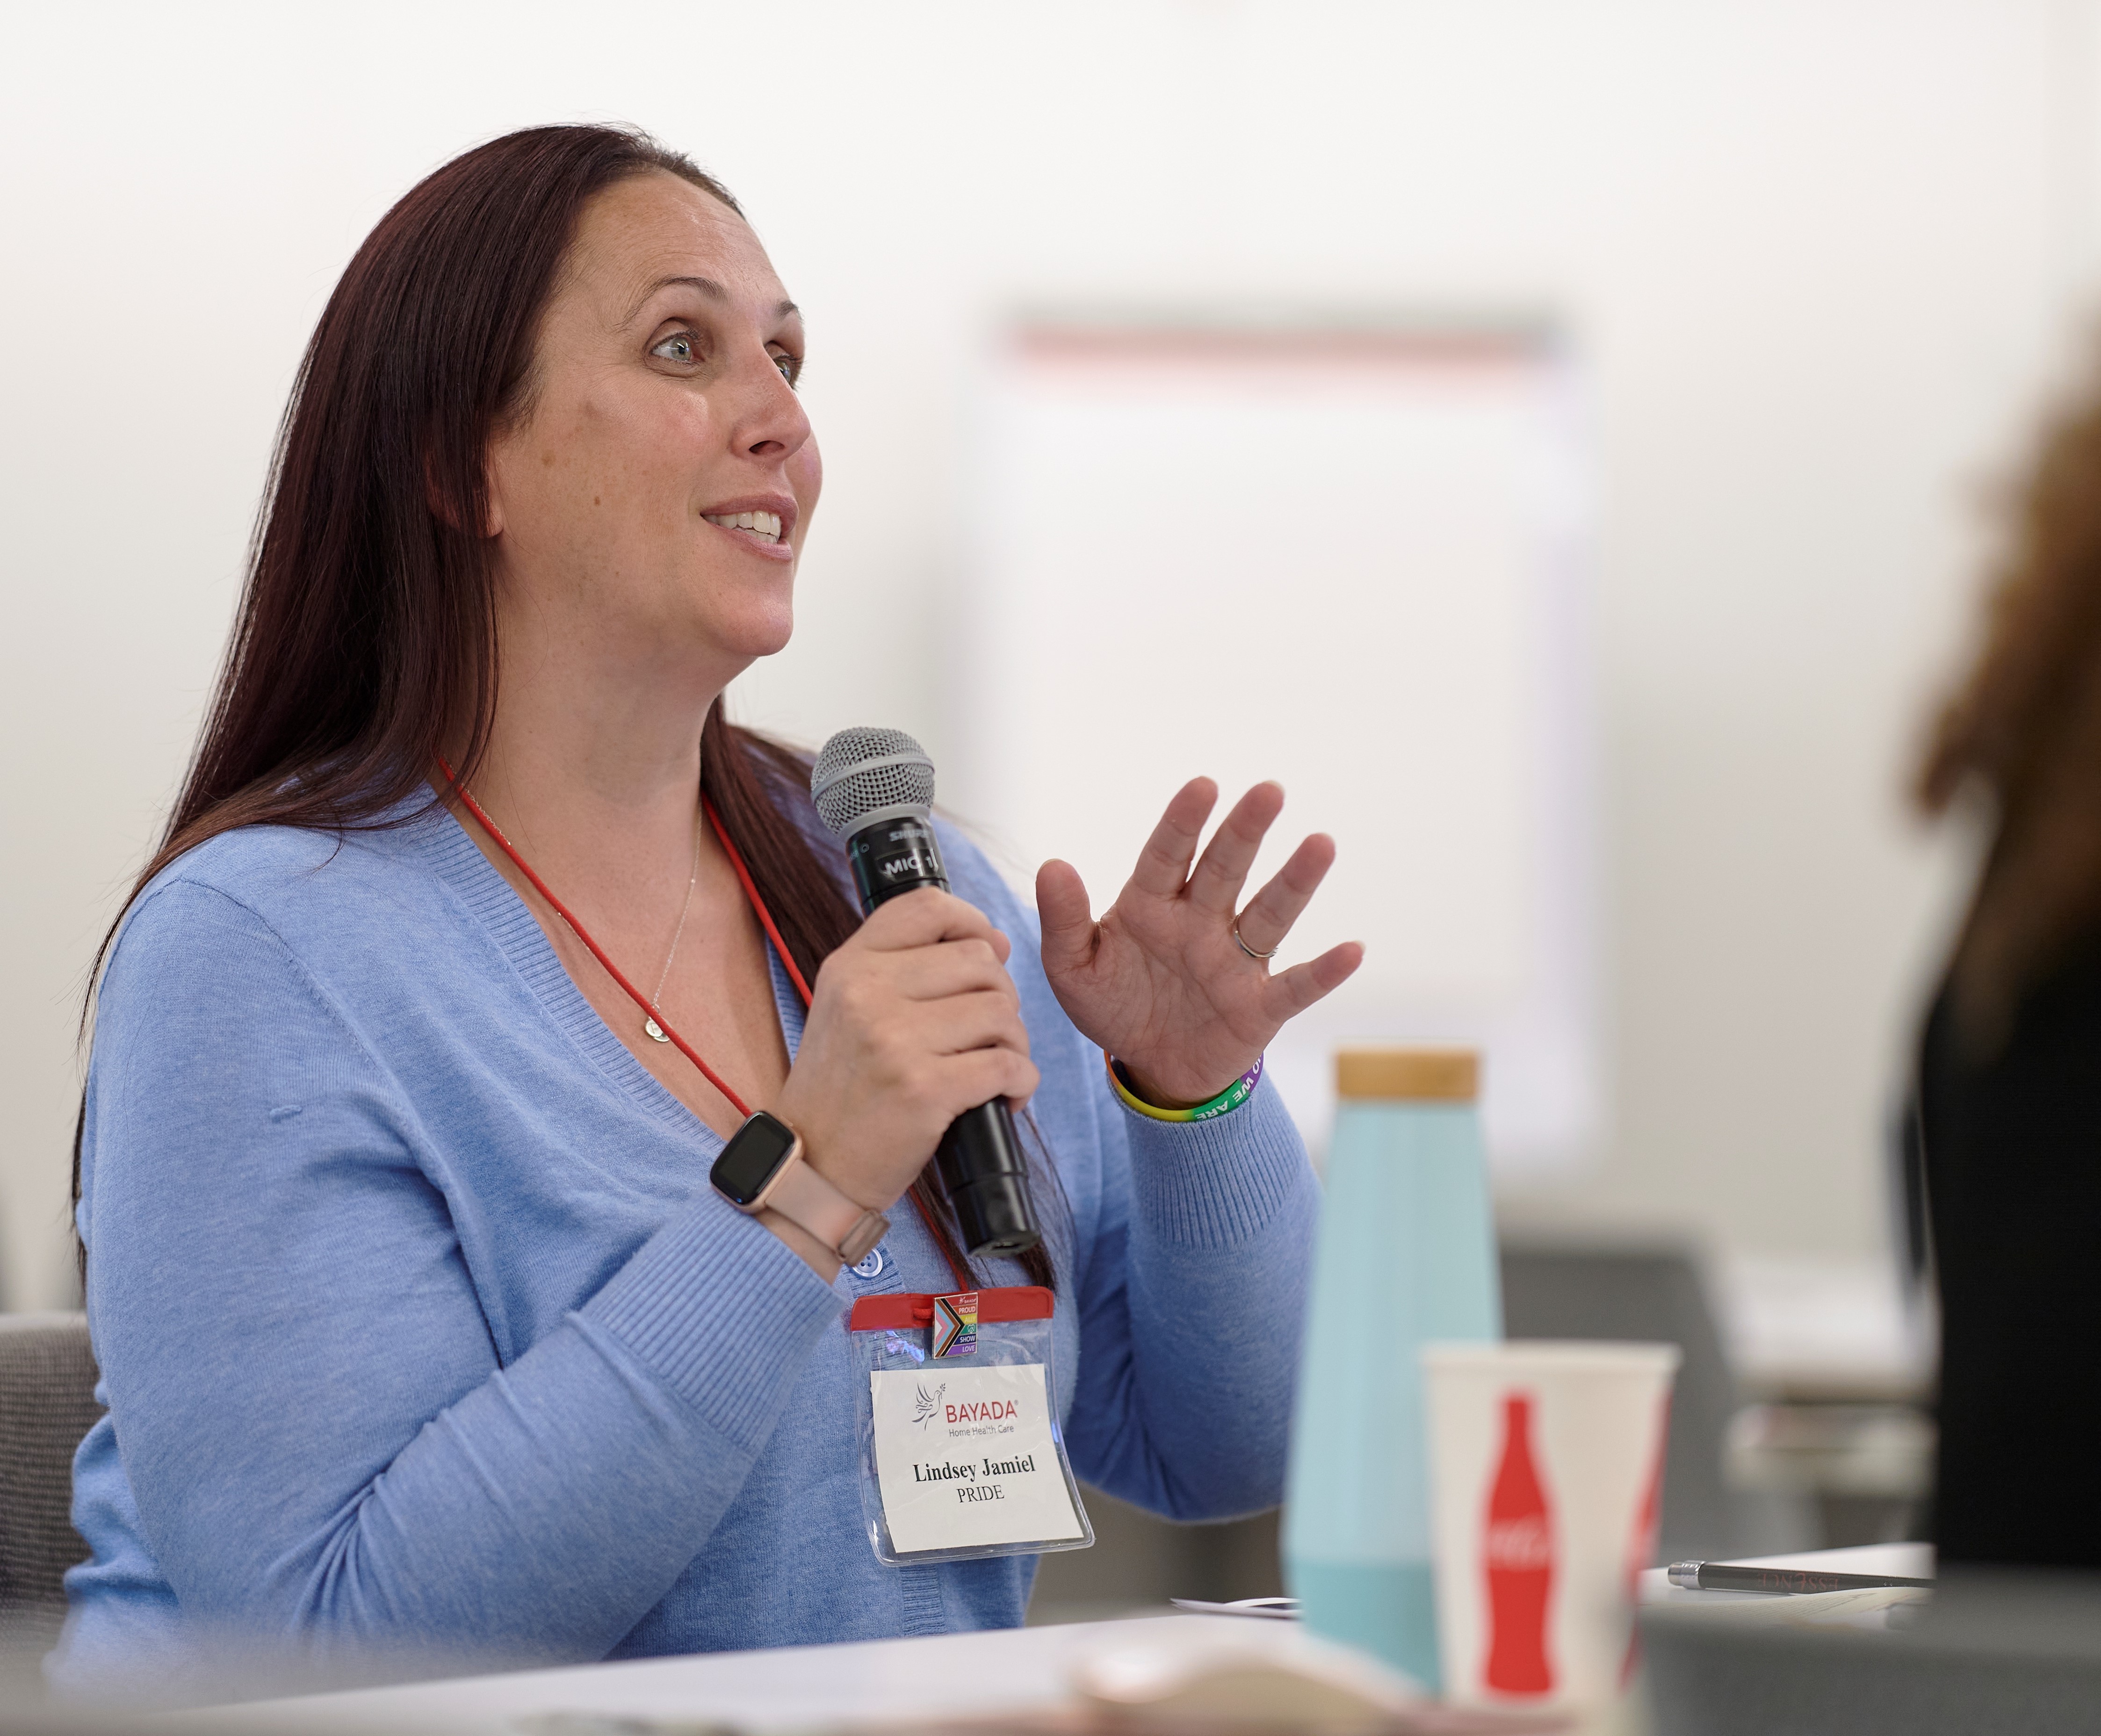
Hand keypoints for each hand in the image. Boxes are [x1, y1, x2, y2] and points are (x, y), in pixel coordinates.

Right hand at [772, 889, 1038, 1219]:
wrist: (815, 1169)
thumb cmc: (844, 1091)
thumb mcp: (849, 1010)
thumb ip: (908, 969)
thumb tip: (994, 942)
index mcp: (850, 966)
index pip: (927, 906)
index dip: (972, 922)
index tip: (989, 952)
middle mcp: (868, 993)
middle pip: (980, 961)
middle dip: (1001, 997)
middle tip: (988, 1035)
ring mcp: (894, 1040)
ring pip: (1001, 1013)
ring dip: (1013, 1044)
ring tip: (992, 1070)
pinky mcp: (923, 1089)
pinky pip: (1007, 1065)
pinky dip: (1020, 1082)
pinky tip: (1004, 1098)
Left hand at [1036, 779, 1361, 1106]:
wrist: (1149, 1067)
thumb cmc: (1114, 1006)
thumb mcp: (1073, 970)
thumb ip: (1065, 920)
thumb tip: (1052, 866)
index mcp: (1152, 906)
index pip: (1167, 855)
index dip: (1183, 822)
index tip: (1202, 786)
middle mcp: (1200, 923)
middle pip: (1225, 869)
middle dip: (1245, 831)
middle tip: (1269, 791)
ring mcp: (1234, 963)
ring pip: (1268, 915)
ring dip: (1295, 882)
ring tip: (1321, 845)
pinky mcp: (1259, 1006)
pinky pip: (1296, 986)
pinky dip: (1325, 972)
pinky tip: (1353, 950)